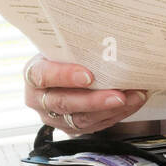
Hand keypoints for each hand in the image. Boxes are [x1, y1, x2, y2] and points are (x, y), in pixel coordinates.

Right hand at [23, 54, 148, 136]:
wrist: (63, 70)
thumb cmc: (64, 55)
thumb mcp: (63, 46)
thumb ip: (76, 46)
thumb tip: (108, 38)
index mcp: (33, 74)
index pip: (43, 76)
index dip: (64, 76)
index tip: (88, 75)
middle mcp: (39, 100)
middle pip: (64, 103)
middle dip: (94, 100)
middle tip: (119, 95)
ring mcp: (55, 117)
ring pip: (82, 119)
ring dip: (111, 110)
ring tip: (133, 98)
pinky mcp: (71, 128)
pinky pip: (96, 125)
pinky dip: (117, 114)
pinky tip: (132, 102)